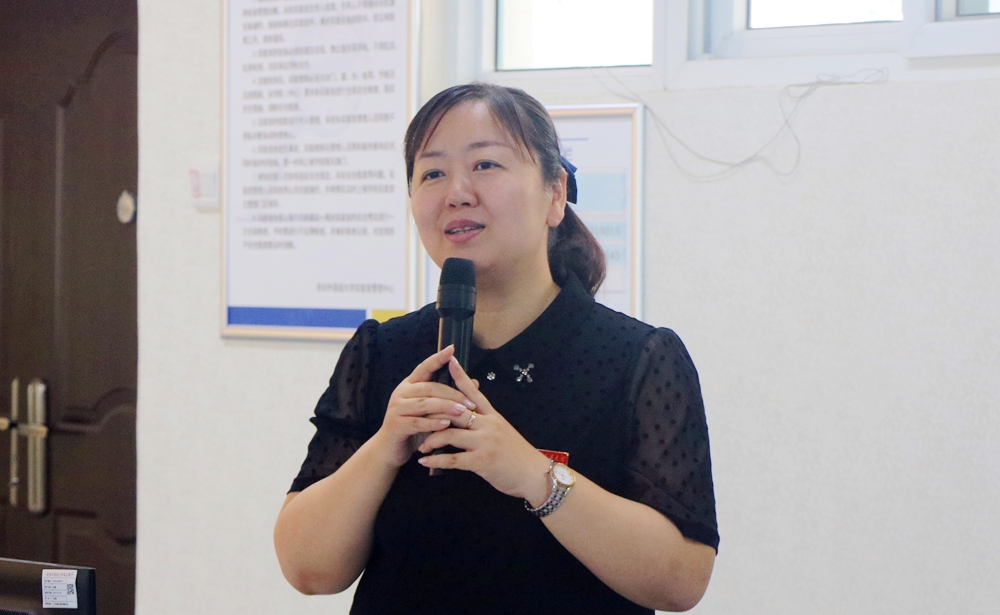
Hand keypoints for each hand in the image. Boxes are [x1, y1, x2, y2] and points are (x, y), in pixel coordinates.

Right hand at [372, 346, 477, 467]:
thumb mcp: (433, 410)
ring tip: (462, 412)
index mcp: (410, 385)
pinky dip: (433, 423)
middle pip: (429, 387)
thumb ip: (449, 396)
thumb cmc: (414, 427)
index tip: (451, 349)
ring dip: (445, 407)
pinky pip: (417, 422)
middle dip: (452, 393)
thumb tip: (475, 382)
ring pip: (425, 404)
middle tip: (470, 402)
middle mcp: (401, 393)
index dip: (437, 358)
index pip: (424, 368)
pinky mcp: (396, 424)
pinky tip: (446, 424)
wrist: (390, 449)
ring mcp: (397, 408)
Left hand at [417, 357, 551, 502]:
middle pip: (455, 411)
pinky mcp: (482, 461)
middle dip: (434, 413)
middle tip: (418, 417)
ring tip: (421, 446)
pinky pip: (453, 459)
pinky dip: (436, 460)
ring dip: (431, 439)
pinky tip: (424, 461)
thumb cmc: (516, 453)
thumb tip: (469, 411)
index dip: (461, 376)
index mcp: (492, 415)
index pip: (473, 392)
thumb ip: (486, 420)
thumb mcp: (503, 430)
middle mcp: (488, 425)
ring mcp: (485, 443)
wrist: (533, 474)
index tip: (449, 360)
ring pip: (450, 433)